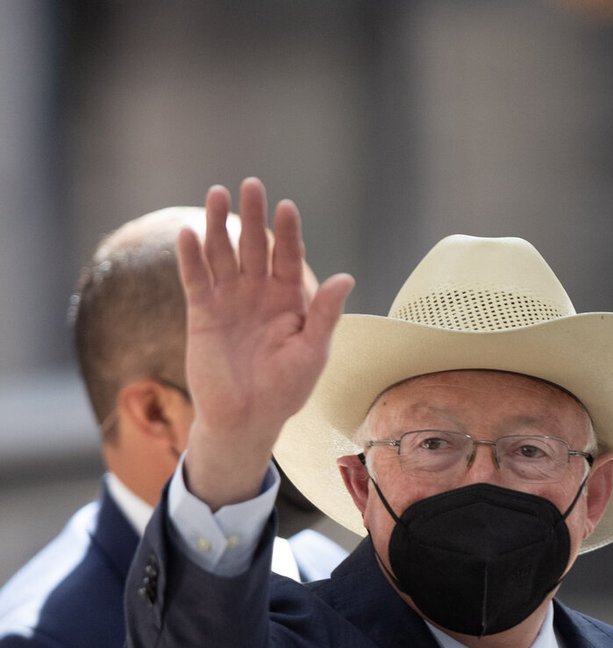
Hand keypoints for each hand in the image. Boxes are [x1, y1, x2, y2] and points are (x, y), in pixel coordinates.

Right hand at [177, 178, 353, 507]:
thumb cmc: (285, 391)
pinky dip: (191, 257)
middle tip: (251, 185)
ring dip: (218, 225)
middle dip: (253, 216)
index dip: (288, 232)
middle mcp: (258, 293)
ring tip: (216, 194)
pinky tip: (188, 233)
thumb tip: (346, 277)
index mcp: (289, 300)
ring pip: (223, 254)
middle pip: (255, 246)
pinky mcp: (202, 314)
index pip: (288, 256)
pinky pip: (195, 280)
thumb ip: (324, 315)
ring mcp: (229, 301)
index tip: (287, 208)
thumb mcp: (312, 353)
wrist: (246, 419)